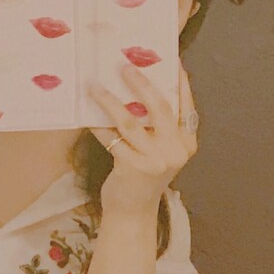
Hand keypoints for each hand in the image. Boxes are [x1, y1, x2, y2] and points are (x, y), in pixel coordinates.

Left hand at [90, 62, 197, 216]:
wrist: (133, 213)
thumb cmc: (143, 178)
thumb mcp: (159, 152)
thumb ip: (158, 129)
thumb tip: (140, 91)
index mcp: (187, 143)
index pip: (186, 106)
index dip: (180, 83)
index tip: (173, 61)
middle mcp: (176, 150)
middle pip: (159, 107)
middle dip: (141, 83)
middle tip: (124, 66)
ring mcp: (156, 159)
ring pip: (131, 120)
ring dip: (110, 101)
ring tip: (95, 86)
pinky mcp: (134, 167)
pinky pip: (112, 139)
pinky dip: (99, 125)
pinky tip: (87, 115)